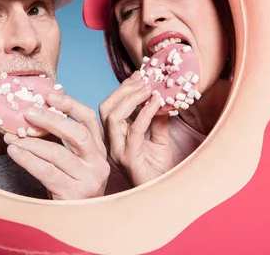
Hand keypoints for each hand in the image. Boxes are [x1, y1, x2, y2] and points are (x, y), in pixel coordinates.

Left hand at [4, 92, 109, 199]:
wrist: (75, 221)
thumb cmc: (68, 185)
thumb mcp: (69, 159)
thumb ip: (58, 138)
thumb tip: (32, 112)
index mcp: (98, 148)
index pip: (89, 118)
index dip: (70, 104)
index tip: (49, 95)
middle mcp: (98, 162)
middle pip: (77, 133)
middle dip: (50, 120)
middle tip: (27, 112)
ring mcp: (89, 179)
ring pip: (58, 153)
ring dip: (31, 143)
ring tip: (11, 136)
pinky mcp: (74, 194)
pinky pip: (47, 172)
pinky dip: (27, 160)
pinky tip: (14, 152)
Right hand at [99, 72, 174, 186]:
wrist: (163, 195)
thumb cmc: (159, 171)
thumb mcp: (159, 139)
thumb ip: (157, 120)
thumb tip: (161, 97)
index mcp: (115, 137)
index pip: (111, 107)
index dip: (123, 89)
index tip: (139, 75)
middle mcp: (112, 142)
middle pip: (106, 108)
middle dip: (123, 89)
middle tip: (144, 78)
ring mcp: (118, 150)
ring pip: (113, 116)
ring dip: (131, 98)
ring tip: (150, 88)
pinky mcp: (129, 157)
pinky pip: (134, 130)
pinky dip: (145, 113)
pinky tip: (157, 103)